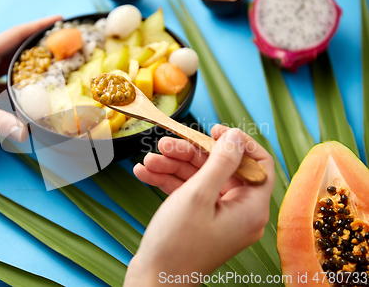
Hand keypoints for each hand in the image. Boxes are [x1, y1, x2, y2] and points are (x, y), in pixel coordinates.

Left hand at [0, 16, 60, 154]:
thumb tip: (24, 132)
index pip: (16, 35)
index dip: (39, 26)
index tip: (60, 19)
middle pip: (19, 49)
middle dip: (42, 46)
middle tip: (67, 48)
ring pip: (14, 67)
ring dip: (34, 67)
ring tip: (58, 70)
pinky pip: (8, 84)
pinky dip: (23, 87)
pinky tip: (35, 95)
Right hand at [124, 125, 274, 285]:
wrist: (152, 281)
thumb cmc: (177, 244)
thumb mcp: (198, 195)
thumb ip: (220, 161)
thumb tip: (236, 137)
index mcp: (250, 208)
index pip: (258, 164)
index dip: (238, 143)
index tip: (213, 131)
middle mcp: (238, 212)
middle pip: (221, 168)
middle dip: (189, 154)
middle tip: (164, 145)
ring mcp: (218, 217)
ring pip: (200, 178)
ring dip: (173, 166)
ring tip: (148, 161)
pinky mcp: (199, 221)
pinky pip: (188, 193)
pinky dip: (168, 181)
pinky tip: (145, 173)